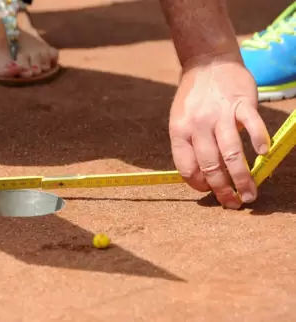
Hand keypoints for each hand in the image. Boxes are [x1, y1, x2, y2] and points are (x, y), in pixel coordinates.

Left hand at [169, 57, 270, 208]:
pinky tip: (264, 155)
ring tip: (249, 195)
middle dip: (222, 190)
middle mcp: (198, 125)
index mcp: (180, 131)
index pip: (187, 167)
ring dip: (242, 178)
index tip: (209, 193)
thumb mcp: (180, 120)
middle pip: (210, 166)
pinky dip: (259, 141)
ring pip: (231, 154)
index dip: (198, 185)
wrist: (207, 62)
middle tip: (233, 204)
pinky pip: (252, 125)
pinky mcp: (242, 103)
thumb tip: (201, 177)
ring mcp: (220, 114)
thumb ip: (188, 145)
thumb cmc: (194, 98)